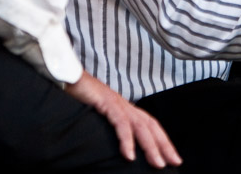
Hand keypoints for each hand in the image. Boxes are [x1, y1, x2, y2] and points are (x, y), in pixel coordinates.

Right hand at [64, 71, 181, 168]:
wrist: (66, 77)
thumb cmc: (79, 100)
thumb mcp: (98, 118)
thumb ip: (110, 129)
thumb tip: (116, 150)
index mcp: (126, 109)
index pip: (151, 126)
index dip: (163, 141)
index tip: (173, 158)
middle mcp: (126, 105)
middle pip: (151, 126)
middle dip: (164, 145)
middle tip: (175, 162)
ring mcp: (118, 103)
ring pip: (141, 126)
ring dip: (151, 146)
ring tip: (158, 164)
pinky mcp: (107, 102)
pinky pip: (121, 123)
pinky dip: (127, 139)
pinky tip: (129, 155)